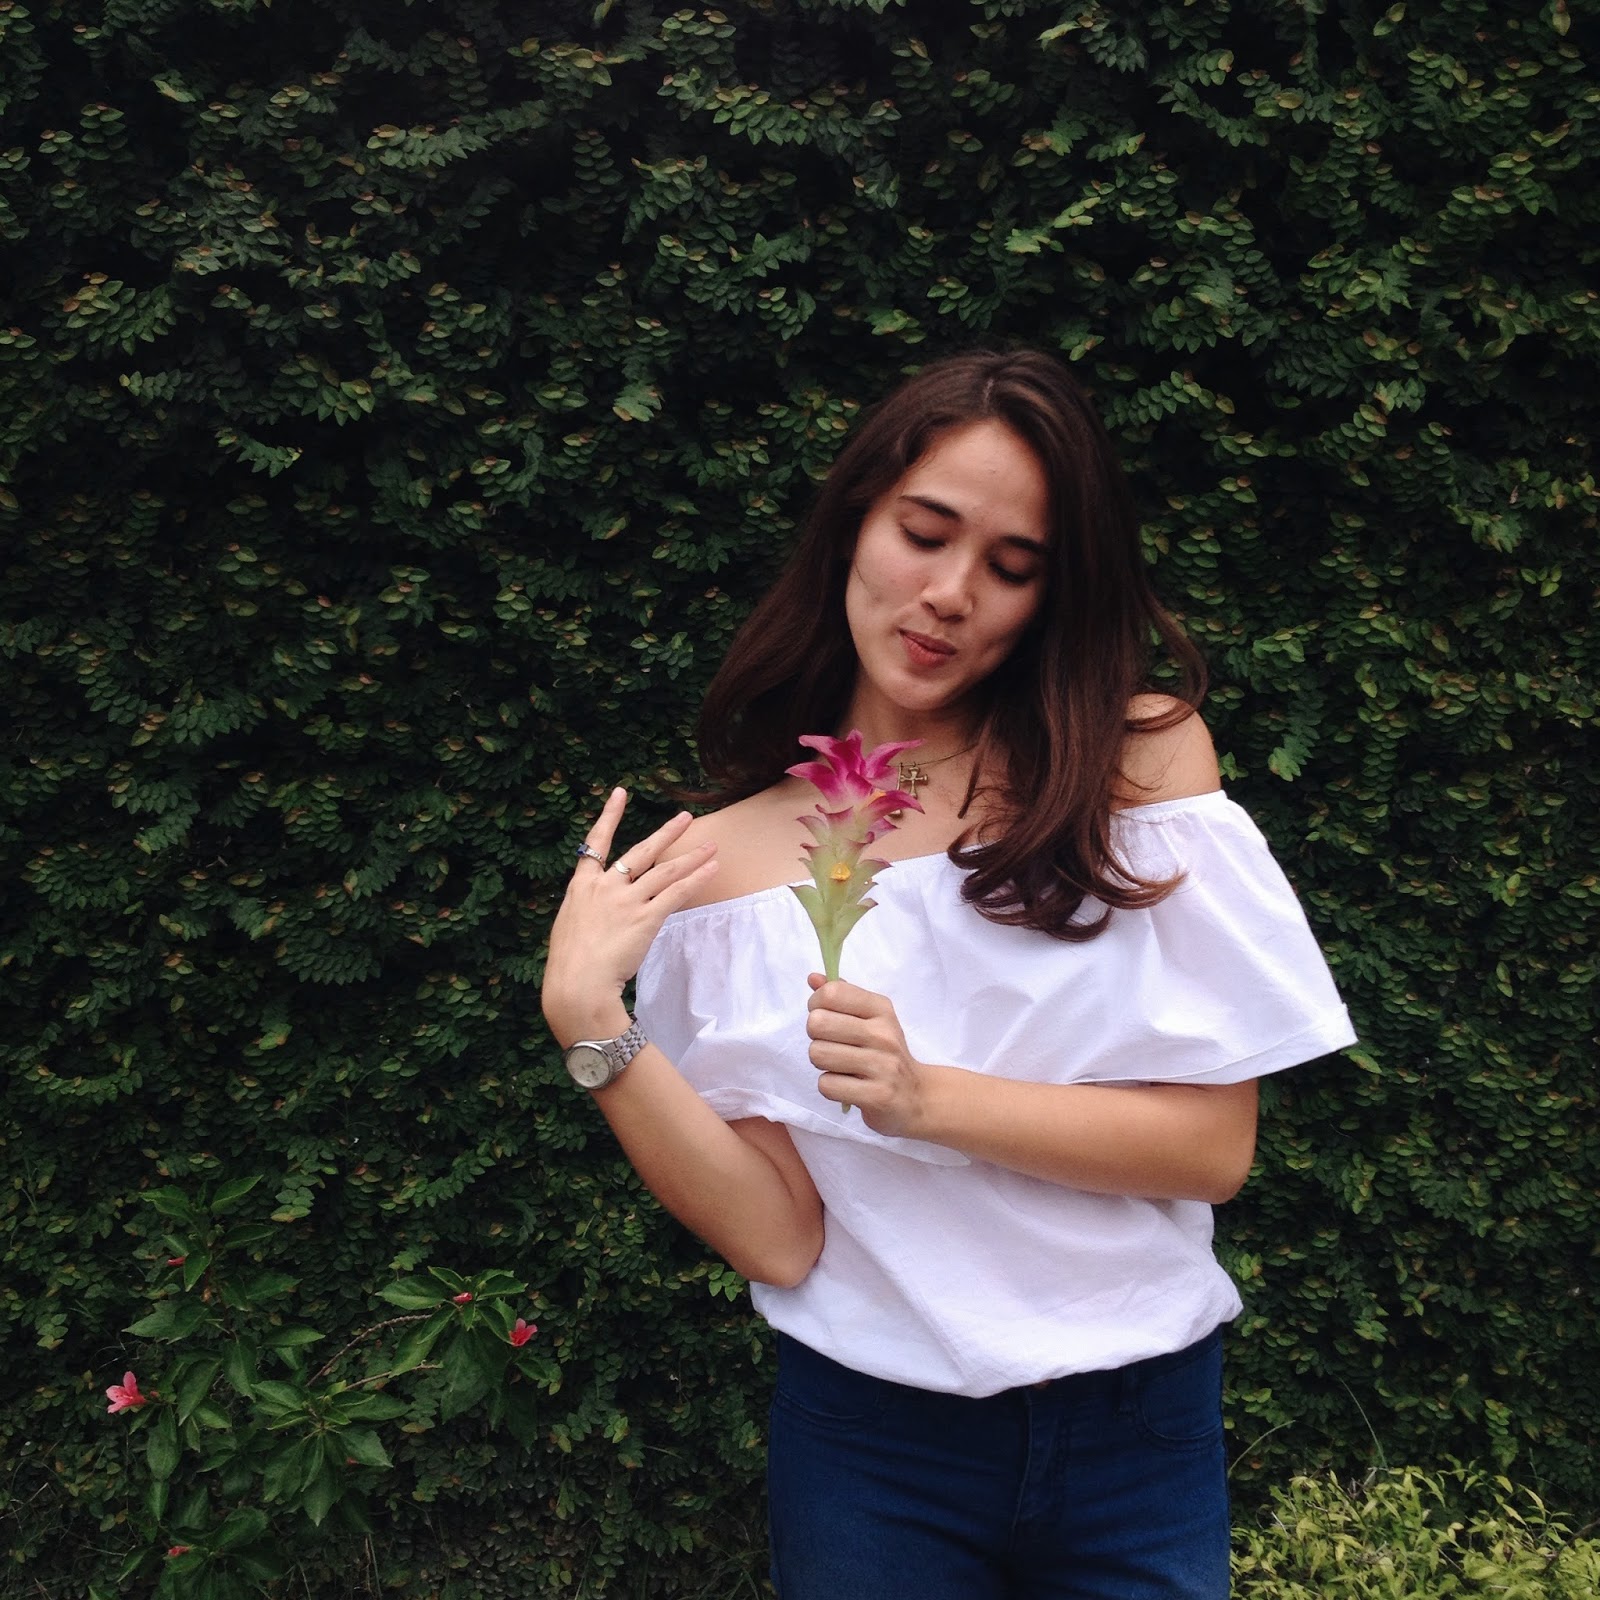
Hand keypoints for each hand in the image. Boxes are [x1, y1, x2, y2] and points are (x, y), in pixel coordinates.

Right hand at [541, 788, 716, 1045]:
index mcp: (582, 886)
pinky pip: (676, 893)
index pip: (596, 843)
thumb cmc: (568, 964)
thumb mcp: (568, 927)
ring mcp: (628, 900)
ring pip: (665, 871)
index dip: (609, 816)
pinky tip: (711, 869)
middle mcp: (606, 886)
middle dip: (666, 833)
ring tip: (711, 846)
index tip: (619, 793)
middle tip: (686, 818)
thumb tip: (596, 909)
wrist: (577, 984)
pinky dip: (696, 879)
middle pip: (642, 851)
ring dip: (691, 857)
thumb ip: (586, 911)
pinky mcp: (646, 918)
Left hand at [805, 975, 927, 1138]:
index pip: (832, 993)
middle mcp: (883, 1034)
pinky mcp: (877, 1095)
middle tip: (832, 1046)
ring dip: (822, 1064)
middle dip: (816, 1037)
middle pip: (818, 1023)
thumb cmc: (885, 1054)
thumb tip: (813, 978)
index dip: (815, 1005)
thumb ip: (842, 996)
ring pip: (818, 1054)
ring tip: (841, 1067)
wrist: (917, 1096)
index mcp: (881, 1009)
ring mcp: (882, 1065)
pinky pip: (827, 1085)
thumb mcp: (871, 1018)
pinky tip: (847, 1086)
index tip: (825, 1016)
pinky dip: (830, 1087)